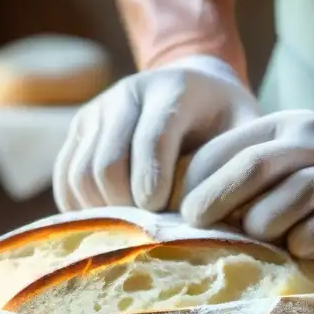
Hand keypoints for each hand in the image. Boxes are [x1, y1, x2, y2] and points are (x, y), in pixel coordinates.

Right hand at [53, 55, 261, 211]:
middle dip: (126, 205)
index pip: (150, 139)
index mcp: (173, 89)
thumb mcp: (248, 129)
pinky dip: (82, 207)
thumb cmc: (227, 119)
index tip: (160, 213)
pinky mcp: (78, 129)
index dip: (152, 182)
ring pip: (80, 174)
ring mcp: (97, 110)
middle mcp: (127, 93)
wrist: (195, 83)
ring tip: (133, 228)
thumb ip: (242, 163)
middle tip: (149, 230)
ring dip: (103, 211)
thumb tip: (226, 215)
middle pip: (106, 163)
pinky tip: (112, 221)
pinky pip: (65, 177)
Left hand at [179, 111, 313, 257]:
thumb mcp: (287, 164)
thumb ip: (245, 179)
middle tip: (198, 226)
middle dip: (219, 197)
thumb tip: (187, 217)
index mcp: (283, 126)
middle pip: (256, 165)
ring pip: (298, 191)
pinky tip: (301, 248)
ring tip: (259, 239)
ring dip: (269, 221)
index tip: (181, 212)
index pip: (228, 148)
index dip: (198, 180)